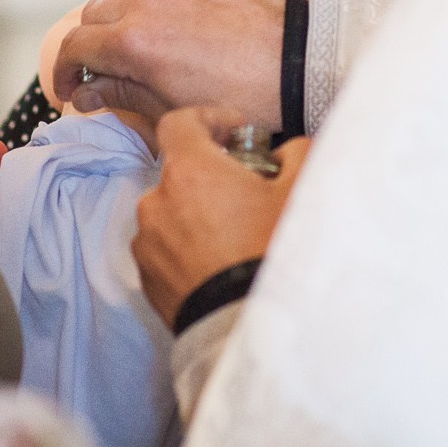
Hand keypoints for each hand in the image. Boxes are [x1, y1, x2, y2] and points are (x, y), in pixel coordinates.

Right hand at [54, 0, 285, 127]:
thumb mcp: (173, 108)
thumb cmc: (245, 98)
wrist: (303, 63)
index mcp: (134, 40)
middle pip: (93, 14)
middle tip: (105, 70)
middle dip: (92, 43)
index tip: (72, 88)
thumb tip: (88, 93)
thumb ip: (121, 94)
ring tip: (146, 46)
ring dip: (124, 17)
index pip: (73, 46)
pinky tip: (183, 25)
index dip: (64, 72)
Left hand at [133, 107, 308, 328]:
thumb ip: (297, 153)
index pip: (178, 123)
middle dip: (210, 175)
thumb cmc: (271, 253)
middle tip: (246, 192)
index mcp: (189, 171)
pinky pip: (165, 250)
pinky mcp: (147, 279)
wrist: (248, 327)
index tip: (235, 132)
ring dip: (196, 214)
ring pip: (171, 213)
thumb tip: (290, 150)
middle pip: (179, 172)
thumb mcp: (300, 193)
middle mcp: (157, 202)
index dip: (207, 119)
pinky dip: (187, 249)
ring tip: (234, 236)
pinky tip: (219, 264)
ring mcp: (148, 243)